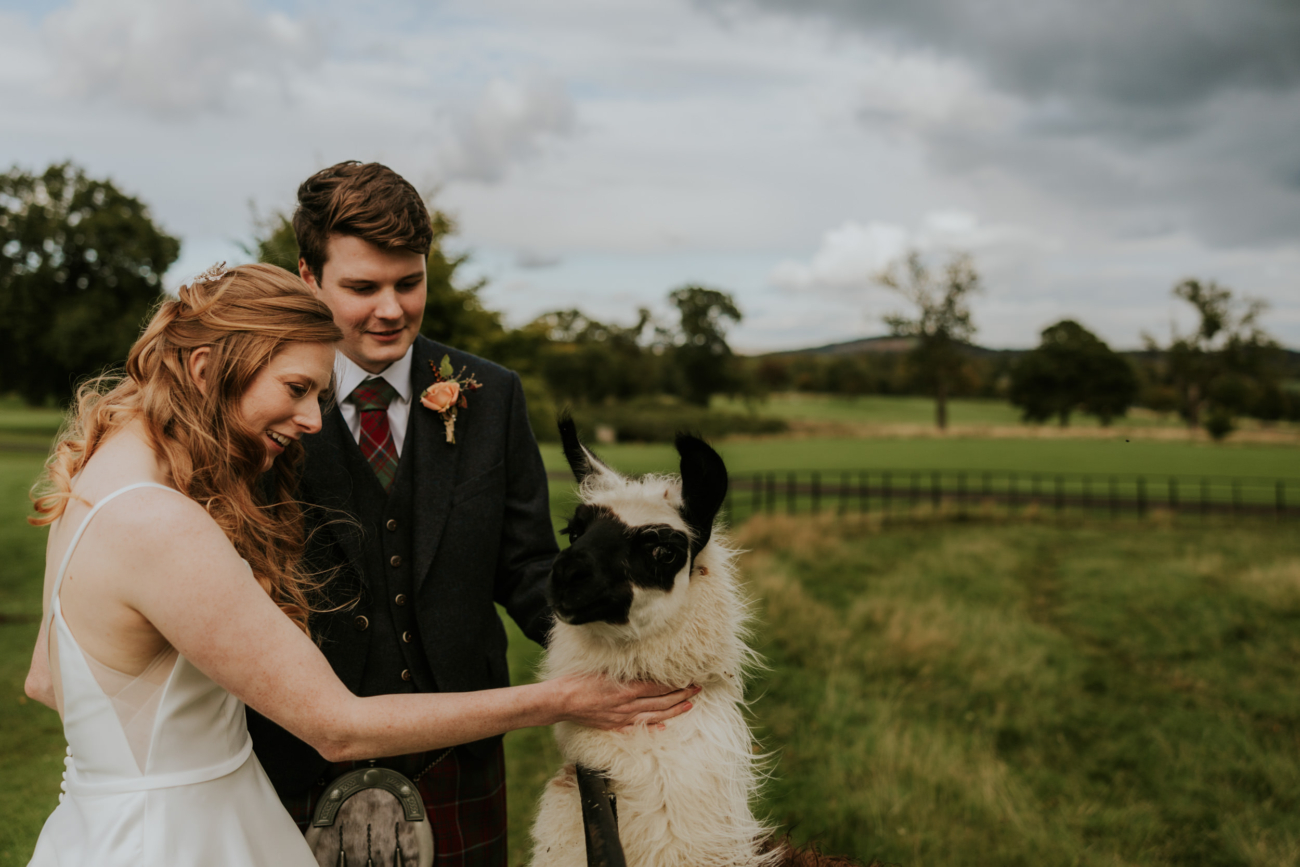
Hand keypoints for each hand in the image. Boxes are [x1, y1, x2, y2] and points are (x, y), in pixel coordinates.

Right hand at [552, 674, 699, 730]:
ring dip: (674, 710)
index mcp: (627, 689)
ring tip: (689, 705)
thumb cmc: (579, 680)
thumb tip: (642, 665)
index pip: (659, 686)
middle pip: (662, 701)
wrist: (561, 701)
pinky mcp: (615, 725)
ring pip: (655, 715)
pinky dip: (654, 726)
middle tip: (698, 689)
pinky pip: (639, 727)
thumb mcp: (605, 668)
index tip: (690, 677)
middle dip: (682, 695)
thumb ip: (625, 670)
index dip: (677, 682)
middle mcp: (628, 705)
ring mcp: (622, 717)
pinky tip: (664, 726)